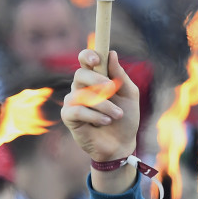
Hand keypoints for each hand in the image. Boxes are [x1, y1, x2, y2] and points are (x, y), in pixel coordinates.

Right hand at [61, 50, 137, 164]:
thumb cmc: (125, 118)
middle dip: (96, 80)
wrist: (121, 144)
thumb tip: (111, 54)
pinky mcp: (68, 117)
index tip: (97, 60)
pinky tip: (106, 121)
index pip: (85, 59)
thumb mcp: (129, 95)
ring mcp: (73, 101)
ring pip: (82, 95)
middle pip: (80, 74)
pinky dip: (94, 116)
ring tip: (117, 115)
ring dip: (104, 105)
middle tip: (111, 88)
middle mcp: (82, 87)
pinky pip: (77, 110)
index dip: (88, 55)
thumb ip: (120, 76)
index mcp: (96, 78)